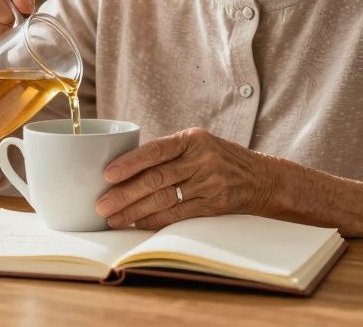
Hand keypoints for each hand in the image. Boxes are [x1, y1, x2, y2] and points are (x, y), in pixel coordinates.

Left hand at [95, 128, 272, 229]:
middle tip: (102, 204)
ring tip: (113, 218)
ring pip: (164, 199)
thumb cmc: (218, 157)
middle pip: (156, 179)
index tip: (107, 174)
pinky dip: (155, 220)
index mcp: (192, 139)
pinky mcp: (213, 205)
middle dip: (125, 193)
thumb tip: (123, 166)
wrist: (260, 178)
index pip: (156, 150)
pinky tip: (137, 224)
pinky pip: (178, 214)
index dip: (130, 162)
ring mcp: (209, 183)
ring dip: (135, 211)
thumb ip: (167, 152)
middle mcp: (201, 160)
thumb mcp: (197, 143)